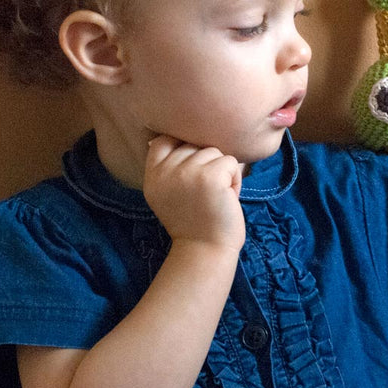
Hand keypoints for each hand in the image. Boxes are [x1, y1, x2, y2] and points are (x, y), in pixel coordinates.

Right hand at [143, 135, 245, 251]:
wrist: (205, 251)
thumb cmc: (194, 222)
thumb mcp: (166, 193)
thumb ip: (168, 168)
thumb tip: (177, 136)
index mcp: (152, 175)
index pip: (164, 140)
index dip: (183, 148)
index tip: (193, 172)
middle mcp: (166, 171)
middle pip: (194, 145)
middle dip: (206, 165)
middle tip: (206, 194)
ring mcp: (187, 172)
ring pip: (214, 152)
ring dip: (222, 173)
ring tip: (216, 197)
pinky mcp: (211, 176)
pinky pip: (231, 162)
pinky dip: (235, 180)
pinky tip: (226, 198)